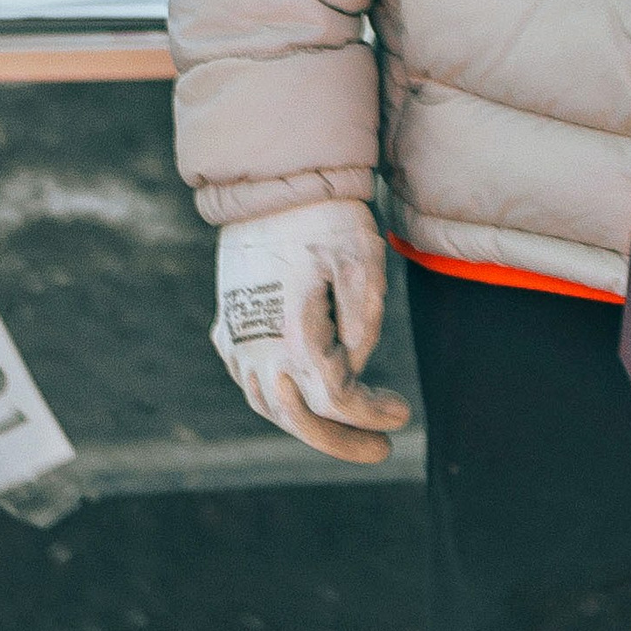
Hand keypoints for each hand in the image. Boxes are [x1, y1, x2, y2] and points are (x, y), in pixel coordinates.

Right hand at [210, 199, 410, 465]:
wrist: (271, 180)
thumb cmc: (325, 216)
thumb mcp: (363, 260)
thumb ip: (364, 323)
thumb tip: (354, 368)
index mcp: (295, 335)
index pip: (337, 399)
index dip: (371, 414)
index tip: (403, 413)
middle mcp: (257, 347)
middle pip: (299, 418)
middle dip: (342, 441)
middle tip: (380, 450)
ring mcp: (236, 337)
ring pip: (269, 404)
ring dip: (308, 424)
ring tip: (347, 427)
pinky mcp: (227, 323)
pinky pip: (249, 378)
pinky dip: (278, 397)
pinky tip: (301, 395)